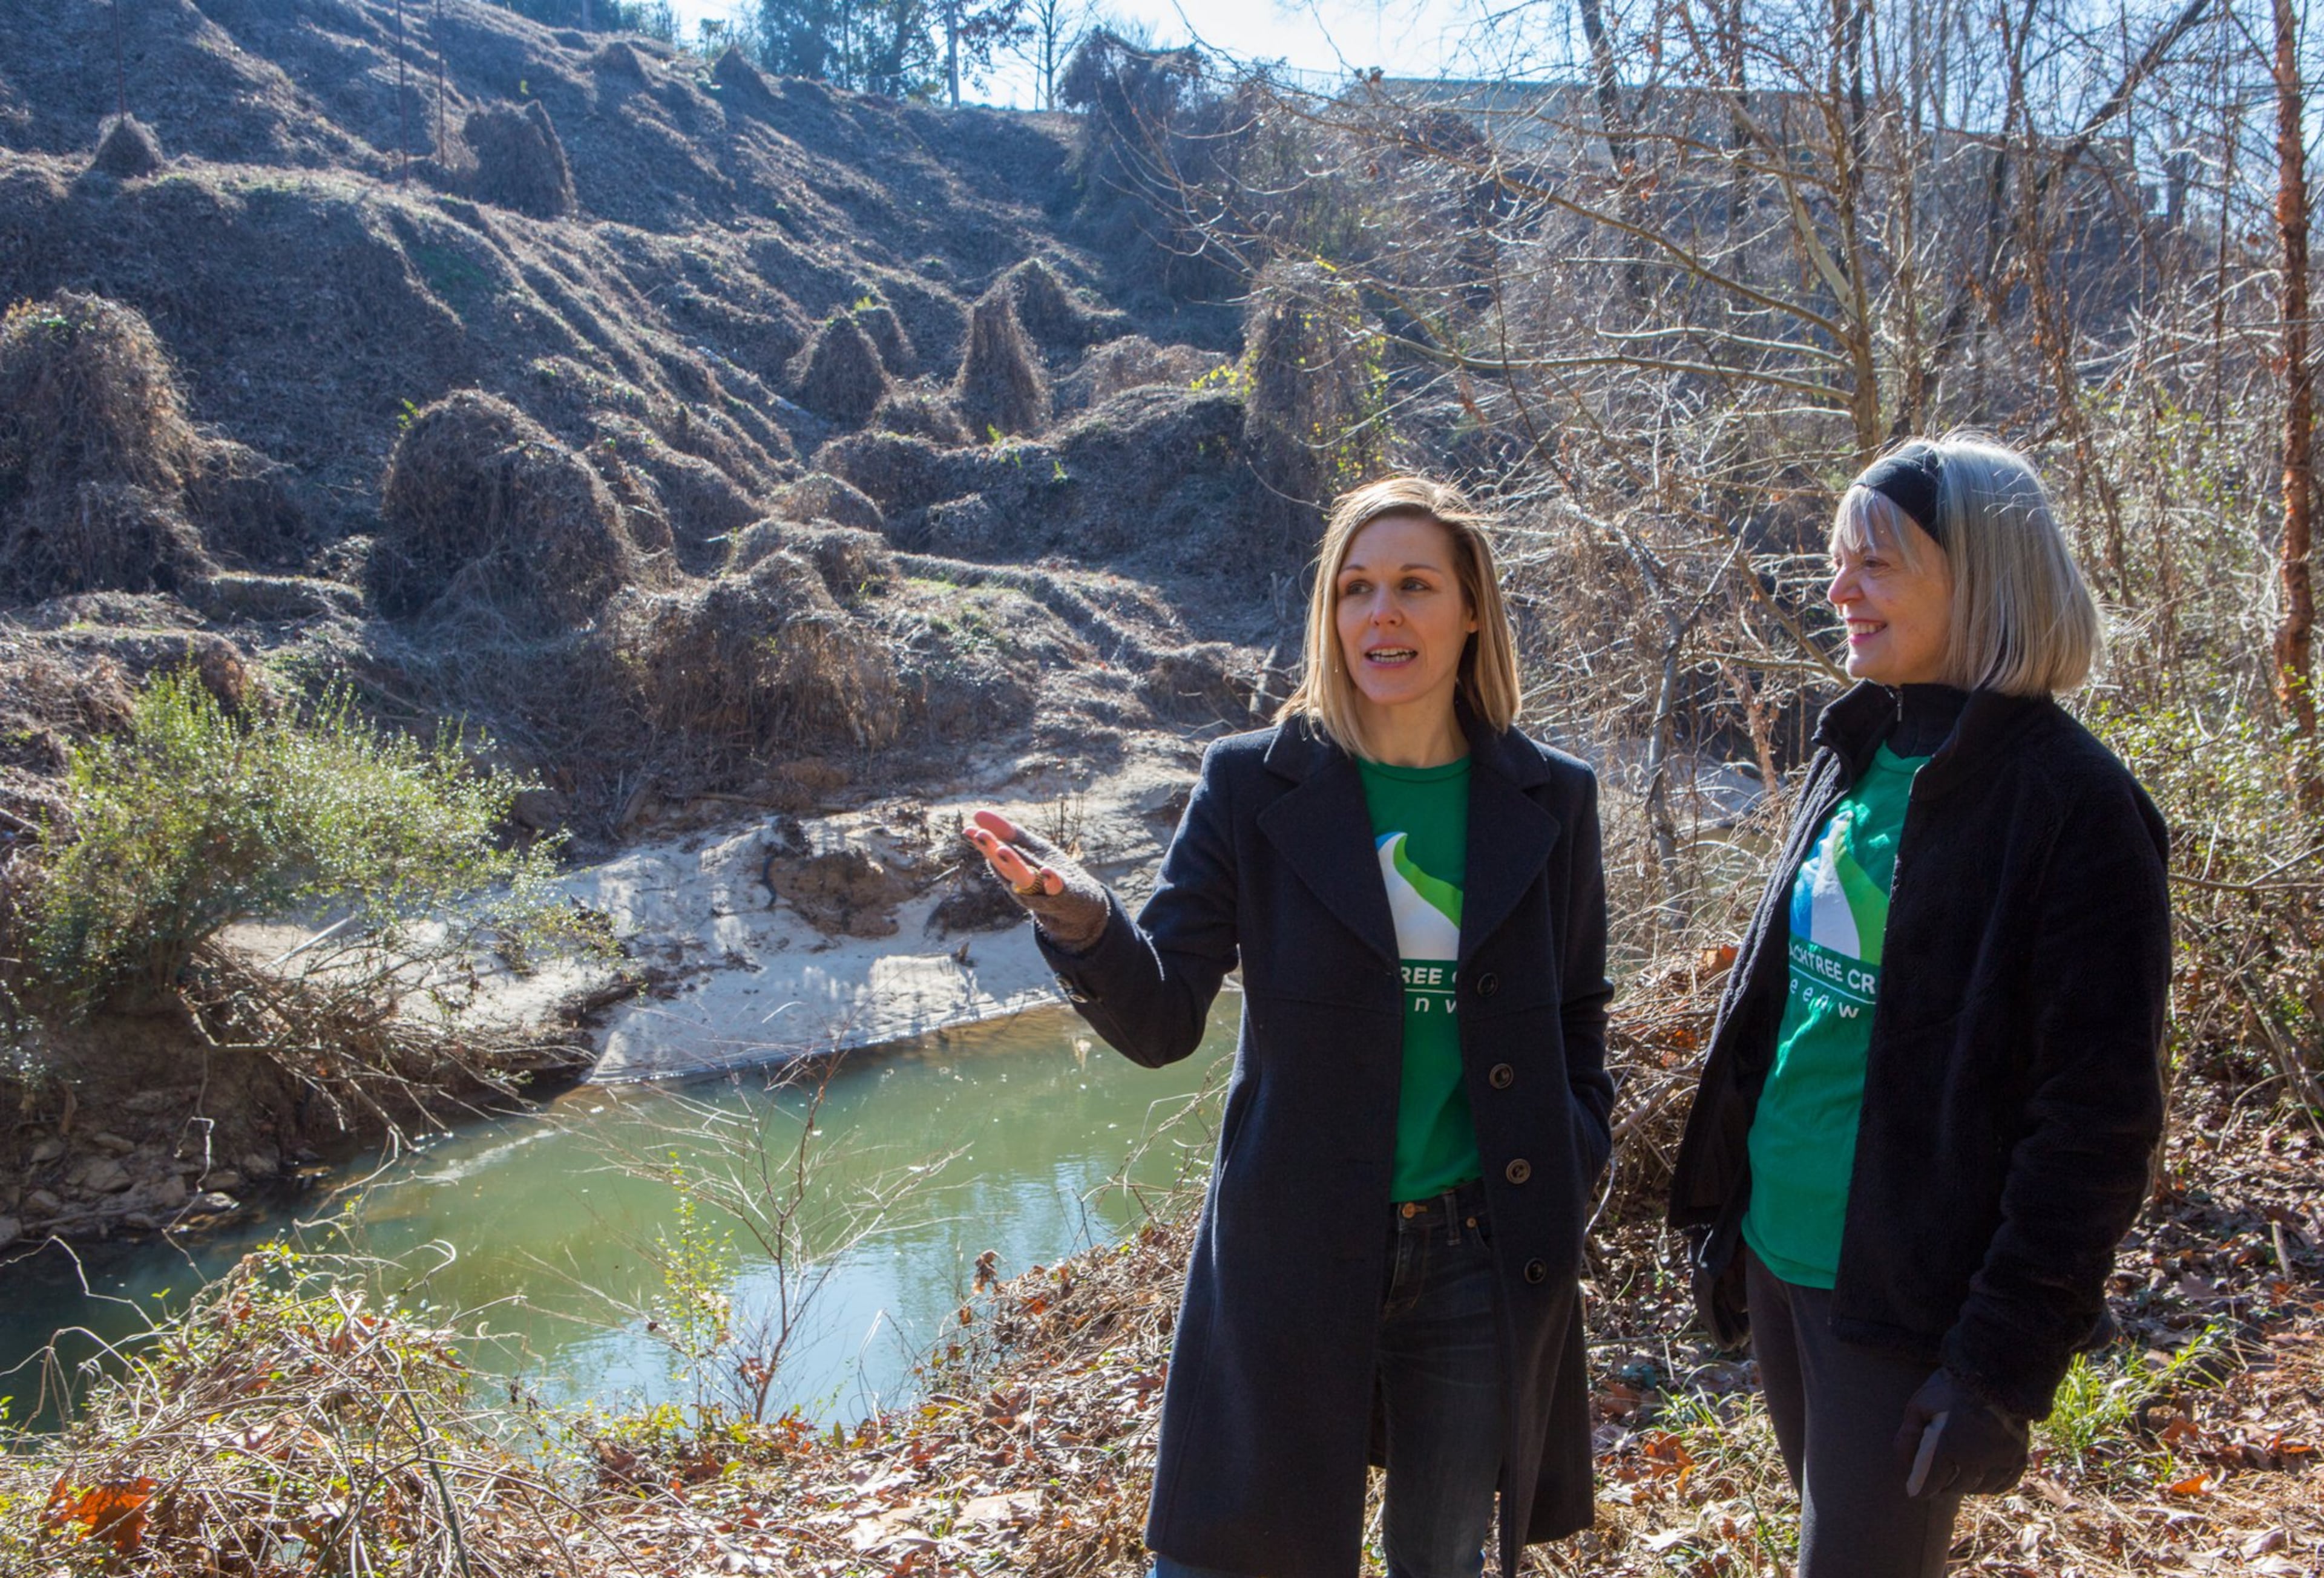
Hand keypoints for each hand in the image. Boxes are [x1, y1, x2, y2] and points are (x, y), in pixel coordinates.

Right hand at [962, 810, 1108, 951]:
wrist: (1081, 910)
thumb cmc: (1051, 875)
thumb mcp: (1030, 850)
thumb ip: (1007, 834)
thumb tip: (977, 813)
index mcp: (1013, 869)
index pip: (995, 854)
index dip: (982, 842)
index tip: (967, 829)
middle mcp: (1023, 883)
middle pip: (1005, 867)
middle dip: (993, 852)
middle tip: (980, 835)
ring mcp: (1043, 892)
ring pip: (1024, 879)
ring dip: (1014, 865)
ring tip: (1003, 849)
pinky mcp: (1065, 895)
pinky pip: (1057, 890)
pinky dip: (1052, 881)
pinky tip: (1048, 871)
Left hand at [1892, 1368, 2028, 1497]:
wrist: (1995, 1371)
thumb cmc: (1951, 1387)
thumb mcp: (1919, 1405)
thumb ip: (1909, 1436)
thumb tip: (1903, 1462)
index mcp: (1947, 1449)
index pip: (1931, 1484)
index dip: (1921, 1489)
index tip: (1916, 1490)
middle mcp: (1975, 1461)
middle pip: (1957, 1487)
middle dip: (1944, 1486)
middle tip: (1937, 1479)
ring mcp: (1999, 1460)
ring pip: (1982, 1488)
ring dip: (1968, 1486)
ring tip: (1959, 1477)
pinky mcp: (2018, 1455)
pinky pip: (2006, 1482)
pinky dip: (1994, 1485)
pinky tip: (1985, 1479)